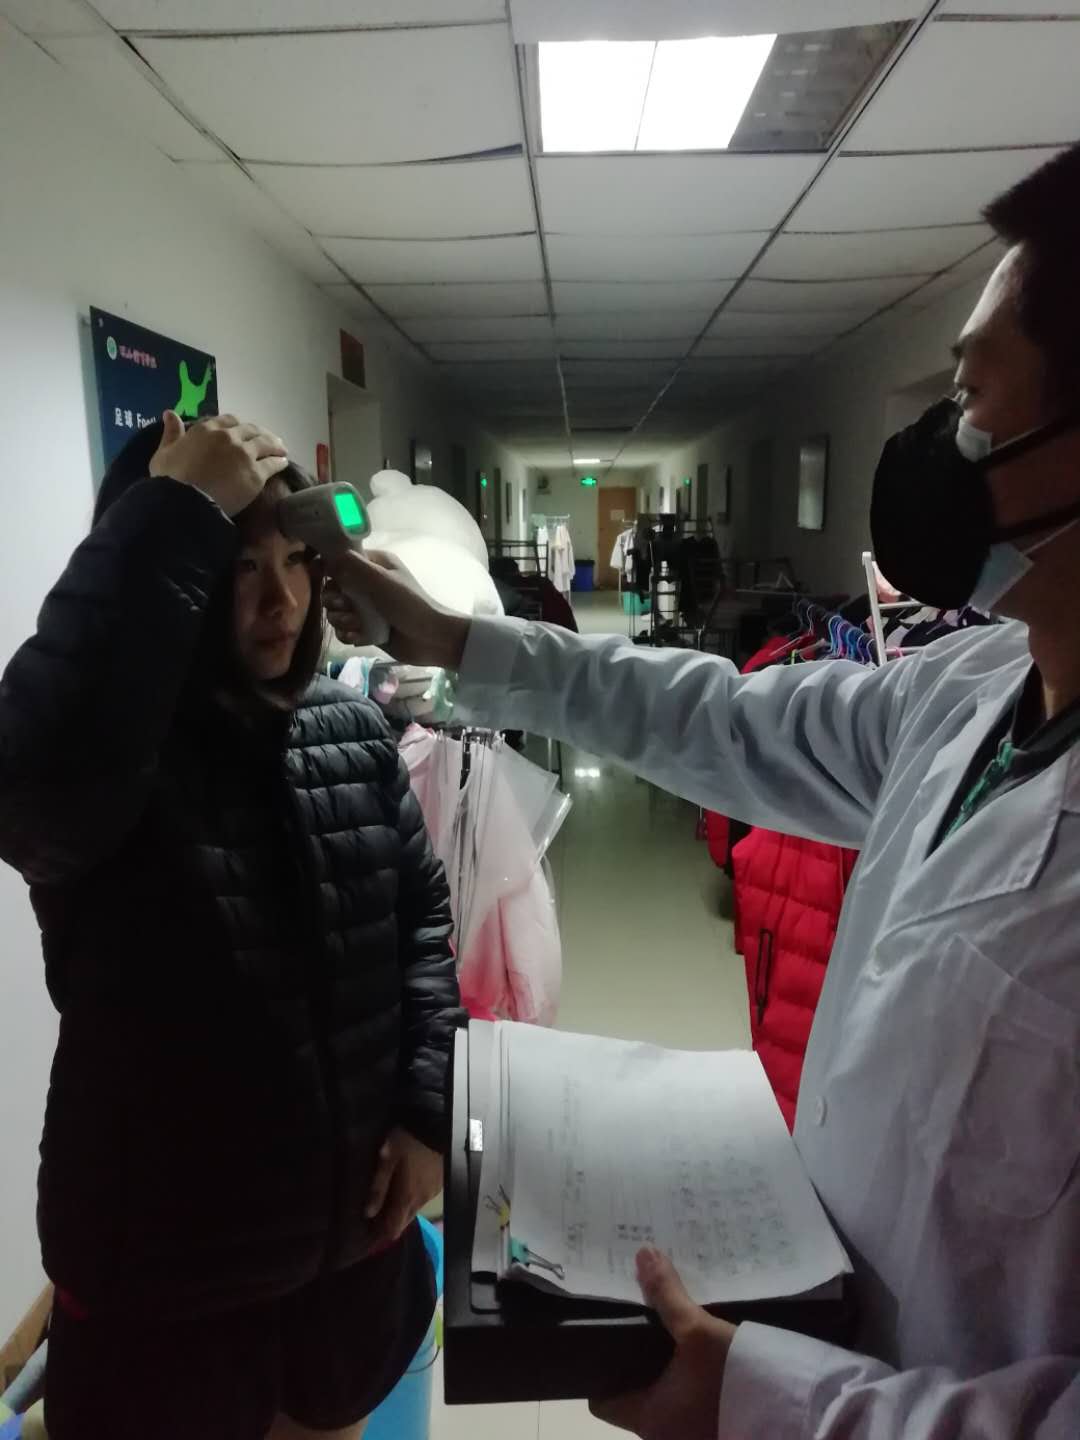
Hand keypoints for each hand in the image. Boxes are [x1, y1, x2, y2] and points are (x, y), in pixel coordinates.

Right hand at [149, 410, 287, 517]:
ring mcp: (244, 454)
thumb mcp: (163, 454)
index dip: (238, 426)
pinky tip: (284, 463)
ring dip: (275, 445)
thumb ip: (170, 434)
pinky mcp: (256, 474)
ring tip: (282, 449)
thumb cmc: (170, 480)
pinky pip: (272, 464)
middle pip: (251, 430)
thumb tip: (169, 413)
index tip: (243, 432)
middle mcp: (228, 437)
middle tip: (268, 440)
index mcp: (206, 429)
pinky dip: (279, 462)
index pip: (229, 421)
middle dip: (260, 434)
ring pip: (266, 444)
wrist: (185, 503)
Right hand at [323, 549, 470, 668]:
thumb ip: (353, 566)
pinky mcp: (365, 628)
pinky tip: (359, 638)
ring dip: (342, 620)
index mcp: (373, 564)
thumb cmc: (408, 604)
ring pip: (336, 611)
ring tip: (358, 625)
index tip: (319, 575)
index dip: (327, 567)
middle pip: (333, 588)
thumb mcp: (381, 580)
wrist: (430, 639)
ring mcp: (365, 607)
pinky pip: (344, 629)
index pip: (341, 559)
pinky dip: (349, 634)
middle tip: (345, 606)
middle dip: (334, 600)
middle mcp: (367, 583)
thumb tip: (327, 558)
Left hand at [364, 1126, 441, 1250]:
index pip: (394, 1228)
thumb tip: (368, 1213)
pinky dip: (412, 1199)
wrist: (438, 1127)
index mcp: (407, 1198)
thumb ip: (379, 1186)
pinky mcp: (439, 1183)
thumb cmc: (409, 1142)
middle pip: (404, 1221)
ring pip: (414, 1210)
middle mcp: (421, 1201)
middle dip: (391, 1224)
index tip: (370, 1237)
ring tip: (390, 1204)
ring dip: (402, 1211)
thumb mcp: (388, 1159)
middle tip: (376, 1221)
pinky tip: (406, 1189)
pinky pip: (423, 1198)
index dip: (382, 1235)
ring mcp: (432, 1193)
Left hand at [590, 1248, 736, 1438]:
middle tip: (641, 1318)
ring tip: (669, 1326)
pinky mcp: (714, 1430)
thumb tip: (643, 1254)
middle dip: (640, 1360)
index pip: (602, 1400)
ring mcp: (689, 1436)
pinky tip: (699, 1350)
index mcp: (646, 1418)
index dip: (601, 1370)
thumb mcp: (698, 1331)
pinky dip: (689, 1380)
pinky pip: (689, 1402)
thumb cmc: (733, 1379)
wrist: (795, 1416)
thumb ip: (666, 1295)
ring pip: (665, 1397)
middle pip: (635, 1394)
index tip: (610, 1336)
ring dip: (668, 1369)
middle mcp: (662, 1435)